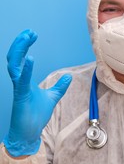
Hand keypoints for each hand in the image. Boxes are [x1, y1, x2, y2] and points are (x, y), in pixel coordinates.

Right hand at [3, 30, 71, 156]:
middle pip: (15, 57)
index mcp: (25, 80)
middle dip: (21, 43)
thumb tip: (69, 76)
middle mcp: (19, 81)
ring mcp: (18, 88)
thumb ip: (60, 86)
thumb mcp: (53, 97)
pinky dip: (26, 69)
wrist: (29, 132)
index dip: (25, 45)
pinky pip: (21, 80)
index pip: (22, 58)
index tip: (32, 34)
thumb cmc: (36, 115)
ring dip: (19, 50)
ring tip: (27, 37)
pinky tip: (30, 58)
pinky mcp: (20, 97)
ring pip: (14, 65)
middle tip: (29, 32)